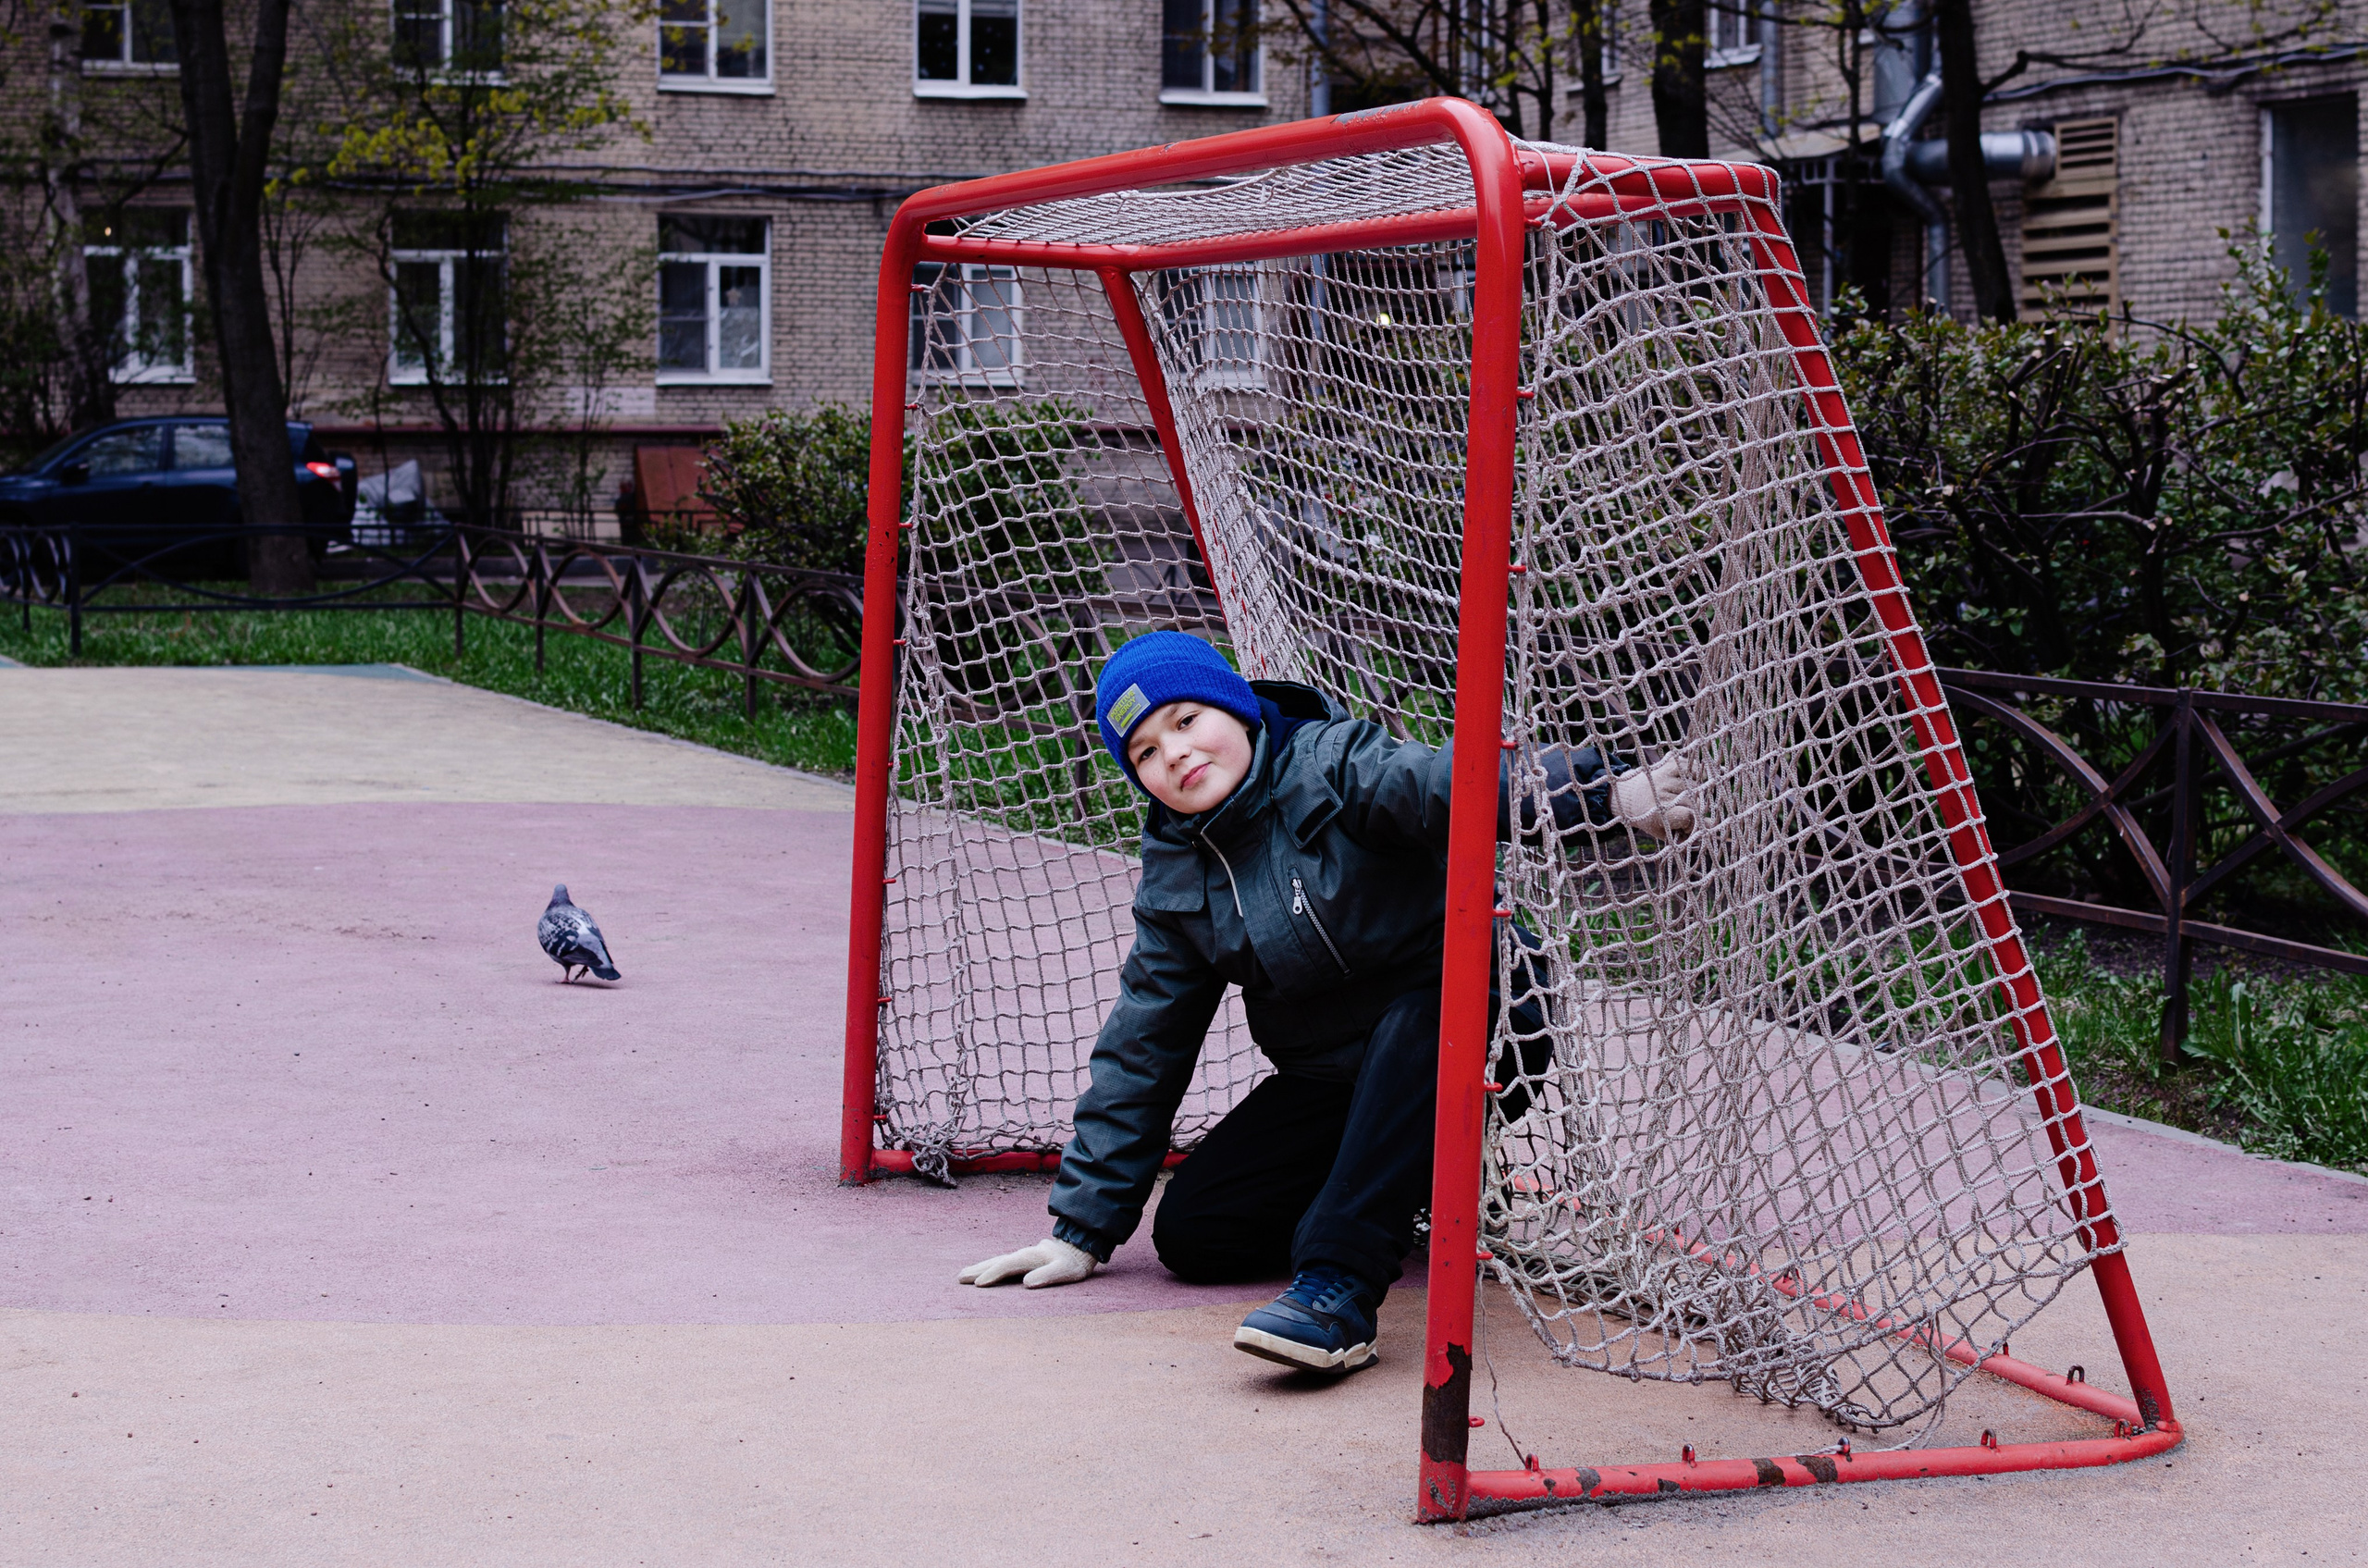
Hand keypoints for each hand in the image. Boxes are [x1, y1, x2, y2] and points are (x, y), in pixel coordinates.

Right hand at [958, 1236, 1098, 1288]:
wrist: (1080, 1246)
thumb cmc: (1073, 1262)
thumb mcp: (1065, 1270)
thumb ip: (1047, 1275)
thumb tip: (1027, 1283)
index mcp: (1030, 1256)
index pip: (1006, 1266)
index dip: (992, 1275)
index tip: (978, 1284)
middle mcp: (1023, 1254)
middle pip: (995, 1262)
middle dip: (977, 1270)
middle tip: (959, 1278)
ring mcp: (1022, 1256)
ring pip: (996, 1261)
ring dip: (980, 1268)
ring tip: (963, 1274)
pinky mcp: (1024, 1259)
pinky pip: (1002, 1263)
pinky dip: (989, 1267)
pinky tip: (983, 1272)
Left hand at [1610, 755, 1696, 839]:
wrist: (1632, 796)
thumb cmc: (1651, 817)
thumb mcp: (1664, 831)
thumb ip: (1687, 833)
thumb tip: (1712, 826)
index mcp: (1655, 811)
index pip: (1688, 816)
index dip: (1692, 823)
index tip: (1687, 826)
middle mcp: (1660, 790)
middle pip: (1694, 802)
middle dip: (1694, 810)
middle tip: (1683, 813)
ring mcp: (1665, 774)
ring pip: (1696, 787)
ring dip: (1695, 795)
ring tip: (1681, 799)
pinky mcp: (1670, 763)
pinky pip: (1695, 769)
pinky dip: (1697, 776)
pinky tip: (1687, 784)